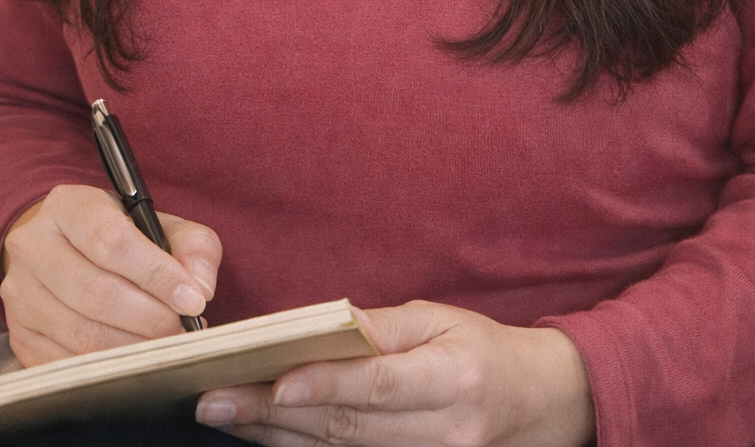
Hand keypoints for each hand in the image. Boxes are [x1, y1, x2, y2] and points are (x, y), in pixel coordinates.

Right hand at [0, 184, 221, 365]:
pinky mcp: (19, 336)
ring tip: (165, 344)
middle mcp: (33, 246)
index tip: (192, 298)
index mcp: (68, 206)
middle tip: (183, 329)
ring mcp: (19, 294)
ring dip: (133, 347)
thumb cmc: (119, 236)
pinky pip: (66, 363)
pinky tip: (134, 360)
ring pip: (81, 333)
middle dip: (150, 318)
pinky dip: (107, 368)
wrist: (63, 249)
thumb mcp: (157, 223)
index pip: (111, 242)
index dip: (156, 274)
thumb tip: (200, 285)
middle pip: (95, 293)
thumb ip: (191, 246)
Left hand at [195, 299, 594, 446]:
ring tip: (225, 414)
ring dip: (277, 436)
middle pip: (346, 428)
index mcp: (452, 381)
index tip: (273, 380)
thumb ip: (384, 328)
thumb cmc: (484, 351)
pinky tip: (267, 437)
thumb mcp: (443, 320)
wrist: (539, 407)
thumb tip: (326, 325)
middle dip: (274, 413)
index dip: (324, 384)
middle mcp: (441, 435)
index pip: (378, 386)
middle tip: (215, 398)